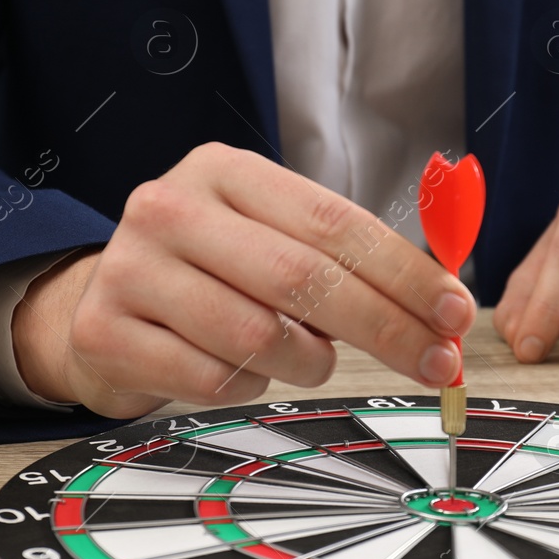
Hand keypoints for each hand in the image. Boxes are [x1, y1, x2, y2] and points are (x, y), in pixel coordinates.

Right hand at [11, 142, 475, 417]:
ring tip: (308, 358)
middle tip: (435, 363)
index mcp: (225, 172)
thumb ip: (347, 260)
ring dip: (308, 362)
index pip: (334, 223)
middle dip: (385, 328)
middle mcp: (172, 208)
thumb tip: (443, 304)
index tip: (455, 313)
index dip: (405, 274)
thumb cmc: (211, 273)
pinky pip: (211, 379)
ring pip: (257, 336)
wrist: (102, 306)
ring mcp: (131, 268)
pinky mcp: (105, 330)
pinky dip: (247, 386)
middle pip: (303, 279)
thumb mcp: (272, 239)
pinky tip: (240, 368)